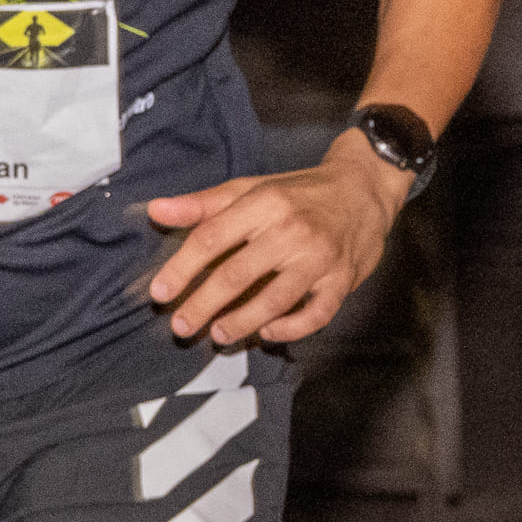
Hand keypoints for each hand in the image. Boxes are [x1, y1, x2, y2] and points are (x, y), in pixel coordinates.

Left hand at [142, 152, 402, 346]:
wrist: (364, 188)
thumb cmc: (302, 192)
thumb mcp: (252, 187)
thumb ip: (204, 203)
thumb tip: (156, 210)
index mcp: (265, 203)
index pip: (211, 238)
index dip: (181, 268)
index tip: (160, 293)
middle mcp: (291, 230)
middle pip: (237, 275)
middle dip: (203, 305)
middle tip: (181, 325)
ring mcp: (319, 258)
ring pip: (273, 300)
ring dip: (241, 323)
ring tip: (218, 334)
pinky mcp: (341, 280)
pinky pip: (315, 314)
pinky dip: (290, 329)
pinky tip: (268, 331)